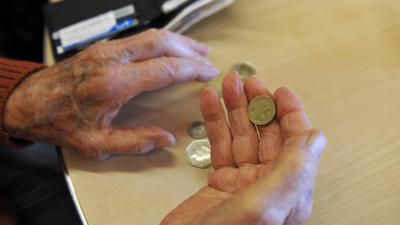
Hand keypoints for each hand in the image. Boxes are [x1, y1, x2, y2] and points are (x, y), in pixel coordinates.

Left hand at [4, 29, 218, 158]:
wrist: (31, 103)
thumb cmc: (61, 122)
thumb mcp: (97, 145)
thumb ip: (135, 143)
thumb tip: (165, 140)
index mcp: (114, 83)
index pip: (165, 68)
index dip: (192, 69)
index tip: (208, 72)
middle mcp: (111, 59)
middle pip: (161, 43)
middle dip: (190, 49)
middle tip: (207, 58)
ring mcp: (107, 50)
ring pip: (151, 35)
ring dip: (177, 41)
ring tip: (196, 49)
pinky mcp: (103, 48)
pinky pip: (139, 38)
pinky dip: (161, 41)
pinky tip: (168, 48)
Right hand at [160, 73, 326, 224]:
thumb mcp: (264, 206)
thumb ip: (293, 171)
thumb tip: (316, 138)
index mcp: (288, 191)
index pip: (296, 143)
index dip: (290, 114)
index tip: (279, 91)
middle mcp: (268, 186)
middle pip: (266, 134)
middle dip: (257, 105)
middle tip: (247, 83)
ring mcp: (243, 183)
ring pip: (241, 136)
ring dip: (234, 109)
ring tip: (226, 86)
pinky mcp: (219, 183)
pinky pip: (220, 146)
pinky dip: (214, 123)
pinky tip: (210, 105)